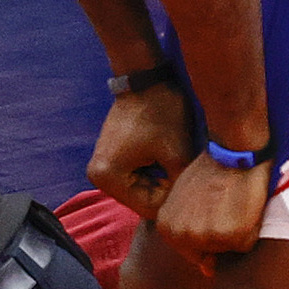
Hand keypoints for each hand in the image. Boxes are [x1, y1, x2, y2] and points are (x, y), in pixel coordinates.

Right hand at [87, 83, 192, 219]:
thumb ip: (181, 186)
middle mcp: (98, 177)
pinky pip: (136, 177)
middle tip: (187, 174)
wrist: (145, 78)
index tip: (191, 184)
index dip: (174, 200)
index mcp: (108, 178)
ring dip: (161, 181)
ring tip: (178, 163)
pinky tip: (167, 158)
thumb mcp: (177, 152)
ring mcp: (101, 167)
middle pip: (142, 201)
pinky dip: (153, 172)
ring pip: (141, 190)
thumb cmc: (161, 112)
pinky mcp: (109, 158)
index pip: (148, 208)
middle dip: (166, 190)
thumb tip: (188, 209)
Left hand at [154, 151, 268, 270]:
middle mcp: (182, 236)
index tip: (213, 209)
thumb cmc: (211, 171)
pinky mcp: (230, 235)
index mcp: (166, 227)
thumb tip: (206, 269)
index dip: (209, 230)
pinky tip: (244, 205)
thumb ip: (187, 229)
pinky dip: (251, 230)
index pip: (193, 252)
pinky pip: (246, 246)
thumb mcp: (183, 199)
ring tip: (233, 204)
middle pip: (211, 254)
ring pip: (230, 251)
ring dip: (237, 232)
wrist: (233, 151)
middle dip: (222, 234)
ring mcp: (206, 237)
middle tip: (224, 204)